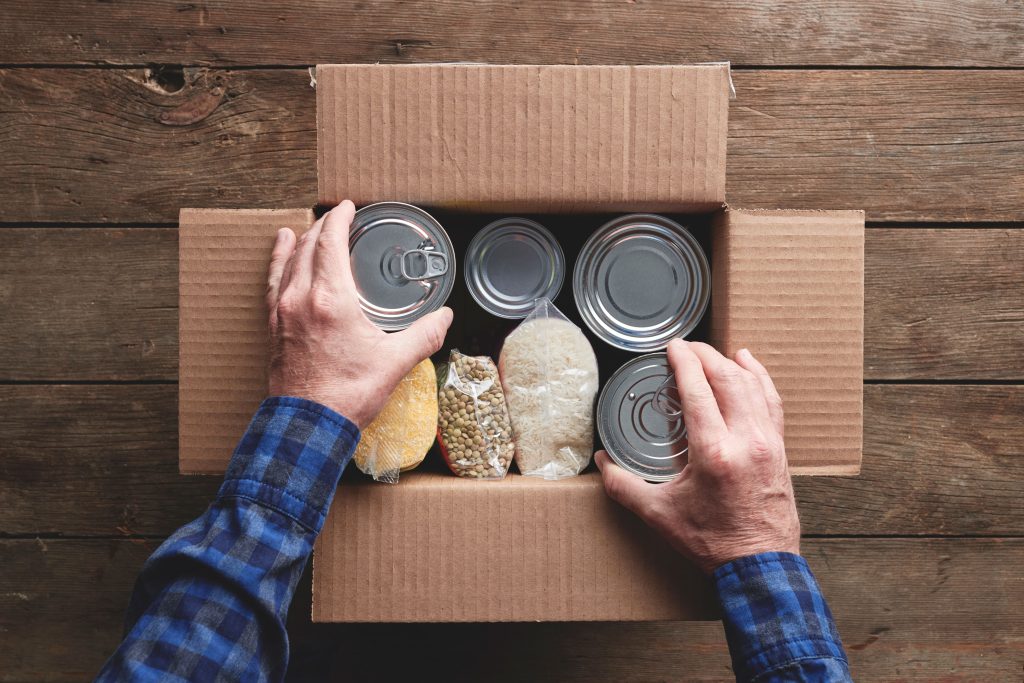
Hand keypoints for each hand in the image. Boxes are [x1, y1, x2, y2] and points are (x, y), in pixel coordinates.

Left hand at [265, 200, 452, 428]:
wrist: (309, 426)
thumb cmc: (347, 395)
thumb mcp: (395, 363)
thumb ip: (423, 335)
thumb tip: (445, 318)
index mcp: (331, 299)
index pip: (330, 242)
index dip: (339, 219)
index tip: (348, 207)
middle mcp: (301, 298)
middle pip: (308, 247)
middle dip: (323, 227)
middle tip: (338, 219)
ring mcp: (283, 312)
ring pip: (287, 262)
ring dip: (300, 242)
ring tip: (306, 228)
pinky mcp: (273, 328)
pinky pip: (273, 284)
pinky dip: (279, 264)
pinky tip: (281, 258)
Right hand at [595, 339, 799, 573]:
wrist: (758, 564)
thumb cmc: (711, 541)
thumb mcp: (659, 514)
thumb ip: (624, 486)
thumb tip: (602, 463)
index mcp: (714, 451)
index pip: (699, 390)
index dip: (684, 361)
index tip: (672, 347)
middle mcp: (746, 439)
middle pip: (727, 378)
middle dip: (706, 355)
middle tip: (686, 347)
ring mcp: (769, 442)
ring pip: (753, 386)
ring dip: (731, 363)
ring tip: (713, 351)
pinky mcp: (780, 449)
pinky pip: (772, 402)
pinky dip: (760, 378)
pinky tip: (750, 366)